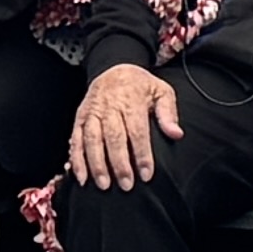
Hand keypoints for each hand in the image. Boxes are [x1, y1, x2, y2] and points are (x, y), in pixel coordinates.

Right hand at [67, 62, 180, 192]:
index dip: (142, 154)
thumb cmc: (140, 85)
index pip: (137, 130)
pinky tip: (81, 177)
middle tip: (126, 185)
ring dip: (96, 164)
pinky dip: (76, 159)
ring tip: (104, 185)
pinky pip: (76, 139)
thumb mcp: (160, 91)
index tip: (146, 174)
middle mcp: (109, 105)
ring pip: (92, 139)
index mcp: (131, 99)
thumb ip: (168, 113)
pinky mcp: (80, 117)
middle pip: (113, 137)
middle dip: (119, 163)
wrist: (114, 67)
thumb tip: (176, 133)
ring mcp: (92, 111)